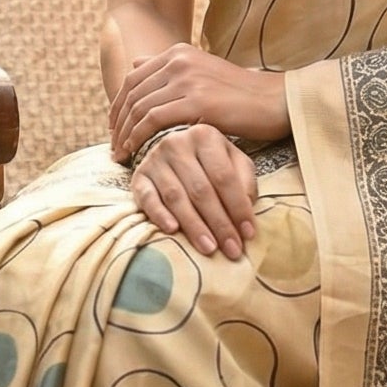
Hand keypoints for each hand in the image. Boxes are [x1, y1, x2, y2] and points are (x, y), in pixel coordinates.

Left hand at [109, 44, 287, 163]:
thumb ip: (170, 69)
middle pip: (133, 93)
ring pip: (140, 107)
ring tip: (121, 155)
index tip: (114, 127)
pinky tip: (137, 151)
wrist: (276, 101)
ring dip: (125, 134)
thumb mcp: (203, 72)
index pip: (134, 77)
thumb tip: (136, 63)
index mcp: (179, 52)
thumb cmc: (241, 95)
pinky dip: (140, 136)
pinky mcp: (197, 101)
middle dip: (118, 122)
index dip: (118, 104)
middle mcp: (179, 61)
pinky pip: (154, 119)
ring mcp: (188, 79)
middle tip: (113, 147)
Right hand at [130, 123, 256, 259]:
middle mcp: (178, 144)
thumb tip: (246, 209)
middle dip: (219, 224)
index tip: (248, 234)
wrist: (171, 149)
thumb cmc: (209, 160)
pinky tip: (172, 230)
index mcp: (205, 136)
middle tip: (231, 250)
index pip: (224, 177)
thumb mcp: (233, 161)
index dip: (238, 207)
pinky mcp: (139, 177)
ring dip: (194, 226)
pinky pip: (148, 199)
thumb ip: (244, 181)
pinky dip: (160, 215)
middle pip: (201, 190)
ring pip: (176, 197)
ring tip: (209, 248)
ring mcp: (155, 160)